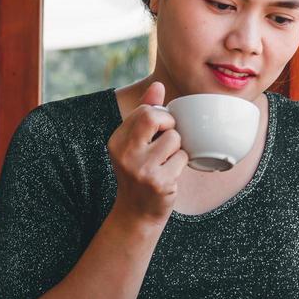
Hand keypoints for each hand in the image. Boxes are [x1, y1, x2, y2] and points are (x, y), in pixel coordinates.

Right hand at [107, 81, 187, 221]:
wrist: (136, 213)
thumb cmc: (139, 173)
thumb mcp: (135, 143)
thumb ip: (145, 113)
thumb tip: (158, 85)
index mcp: (116, 140)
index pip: (144, 111)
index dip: (160, 117)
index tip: (159, 131)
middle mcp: (124, 153)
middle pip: (154, 117)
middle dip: (169, 124)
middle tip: (167, 140)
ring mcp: (141, 168)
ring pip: (174, 139)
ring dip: (177, 149)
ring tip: (167, 161)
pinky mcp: (158, 182)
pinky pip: (182, 158)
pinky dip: (181, 164)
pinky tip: (170, 174)